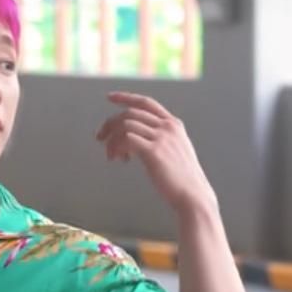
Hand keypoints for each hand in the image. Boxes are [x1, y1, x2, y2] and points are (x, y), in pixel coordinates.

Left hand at [96, 91, 217, 213]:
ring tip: (111, 156)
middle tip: (100, 138)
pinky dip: (116, 147)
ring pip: (125, 125)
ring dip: (112, 140)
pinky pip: (126, 139)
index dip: (126, 97)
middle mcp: (168, 127)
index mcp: (173, 124)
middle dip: (110, 123)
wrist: (192, 194)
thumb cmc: (179, 178)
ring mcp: (162, 138)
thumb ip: (157, 140)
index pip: (146, 103)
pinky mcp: (154, 151)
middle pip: (130, 113)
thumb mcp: (172, 151)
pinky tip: (118, 159)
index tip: (109, 97)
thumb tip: (129, 140)